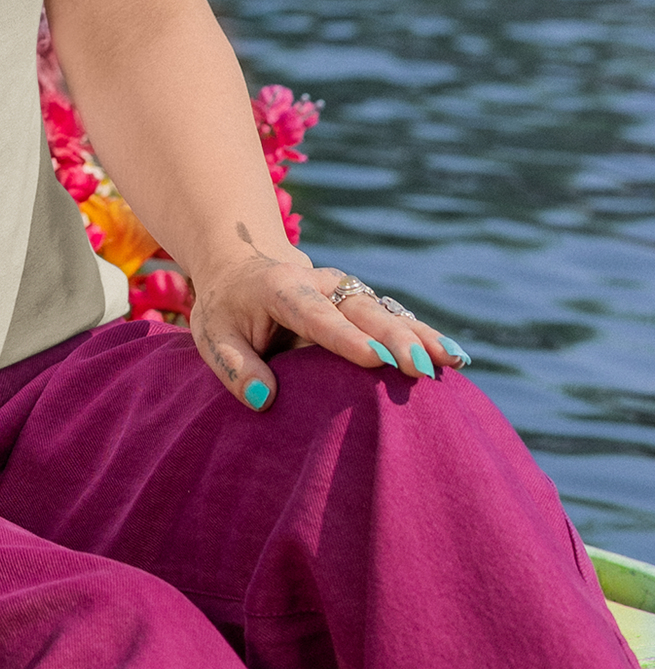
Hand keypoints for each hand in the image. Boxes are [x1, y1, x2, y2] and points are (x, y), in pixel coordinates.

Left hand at [189, 242, 466, 411]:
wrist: (244, 269)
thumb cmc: (227, 310)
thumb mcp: (212, 335)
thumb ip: (234, 366)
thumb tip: (262, 400)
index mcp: (281, 289)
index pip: (314, 314)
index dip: (345, 337)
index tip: (375, 359)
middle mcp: (322, 284)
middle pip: (361, 311)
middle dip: (395, 339)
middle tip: (421, 369)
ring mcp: (347, 292)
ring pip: (388, 313)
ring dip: (421, 337)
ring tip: (453, 361)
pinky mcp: (363, 305)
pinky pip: (397, 320)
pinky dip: (425, 337)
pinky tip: (456, 359)